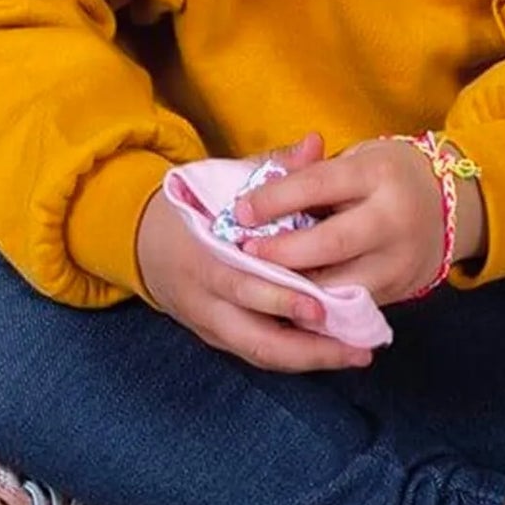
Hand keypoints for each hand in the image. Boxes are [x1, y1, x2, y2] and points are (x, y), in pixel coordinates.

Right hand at [136, 136, 373, 372]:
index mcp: (200, 258)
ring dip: (312, 360)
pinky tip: (338, 353)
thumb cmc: (195, 208)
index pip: (239, 285)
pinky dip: (299, 358)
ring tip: (358, 354)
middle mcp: (204, 302)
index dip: (277, 300)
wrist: (146, 243)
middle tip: (356, 346)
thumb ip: (270, 168)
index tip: (319, 306)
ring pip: (263, 355)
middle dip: (308, 347)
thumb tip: (314, 144)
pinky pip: (263, 357)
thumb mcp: (222, 182)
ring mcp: (212, 327)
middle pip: (256, 338)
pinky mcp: (222, 342)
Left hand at [236, 136, 480, 304]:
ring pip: (342, 284)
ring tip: (265, 282)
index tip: (240, 212)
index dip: (273, 201)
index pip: (316, 186)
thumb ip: (306, 171)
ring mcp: (401, 260)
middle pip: (330, 244)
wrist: (449, 209)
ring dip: (298, 288)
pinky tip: (294, 299)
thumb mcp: (353, 160)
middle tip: (247, 253)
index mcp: (379, 174)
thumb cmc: (386, 177)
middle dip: (283, 252)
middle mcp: (395, 219)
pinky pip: (353, 304)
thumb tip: (257, 187)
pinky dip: (320, 304)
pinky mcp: (402, 290)